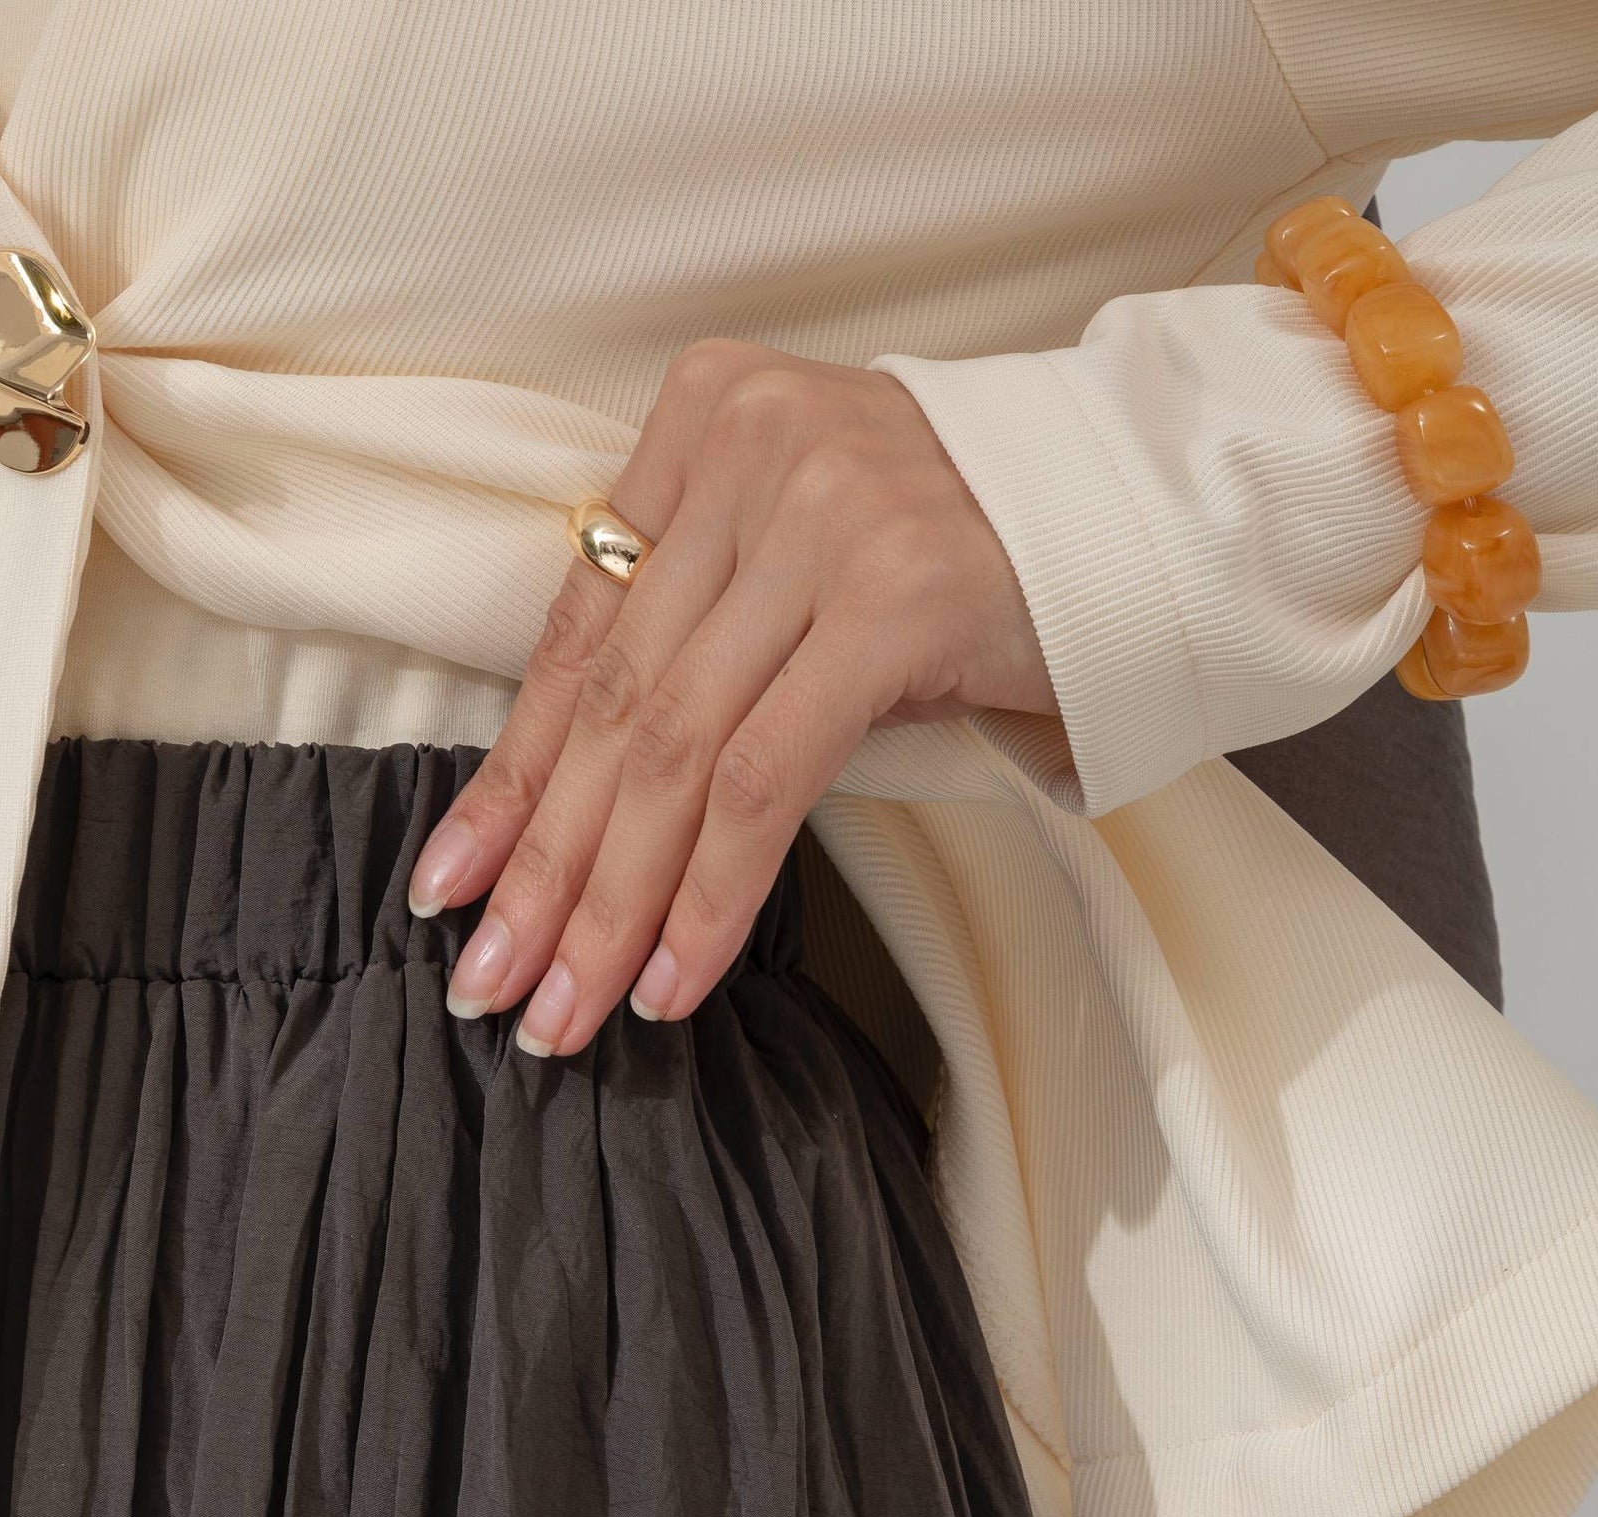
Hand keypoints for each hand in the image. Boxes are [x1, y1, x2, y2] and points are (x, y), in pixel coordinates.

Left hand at [405, 338, 1057, 1055]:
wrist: (1147, 519)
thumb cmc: (971, 557)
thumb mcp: (810, 560)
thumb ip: (705, 628)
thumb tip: (587, 801)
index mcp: (705, 426)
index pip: (580, 637)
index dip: (508, 778)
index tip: (450, 885)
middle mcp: (751, 453)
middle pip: (613, 704)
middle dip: (541, 867)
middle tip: (491, 983)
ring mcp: (822, 518)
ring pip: (674, 752)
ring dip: (608, 904)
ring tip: (563, 1008)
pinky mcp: (895, 598)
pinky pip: (766, 779)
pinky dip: (709, 893)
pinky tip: (671, 977)